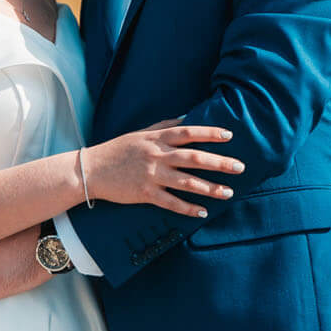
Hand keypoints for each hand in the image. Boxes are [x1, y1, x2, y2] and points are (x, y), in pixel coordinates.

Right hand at [84, 118, 242, 217]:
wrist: (91, 169)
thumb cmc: (117, 150)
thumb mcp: (140, 133)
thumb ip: (164, 126)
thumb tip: (187, 119)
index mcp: (156, 139)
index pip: (188, 133)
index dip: (210, 133)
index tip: (229, 135)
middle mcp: (156, 155)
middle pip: (194, 158)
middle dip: (219, 163)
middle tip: (240, 167)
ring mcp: (151, 175)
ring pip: (187, 182)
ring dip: (210, 188)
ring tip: (228, 192)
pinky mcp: (145, 193)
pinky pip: (171, 202)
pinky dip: (188, 208)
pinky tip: (202, 211)